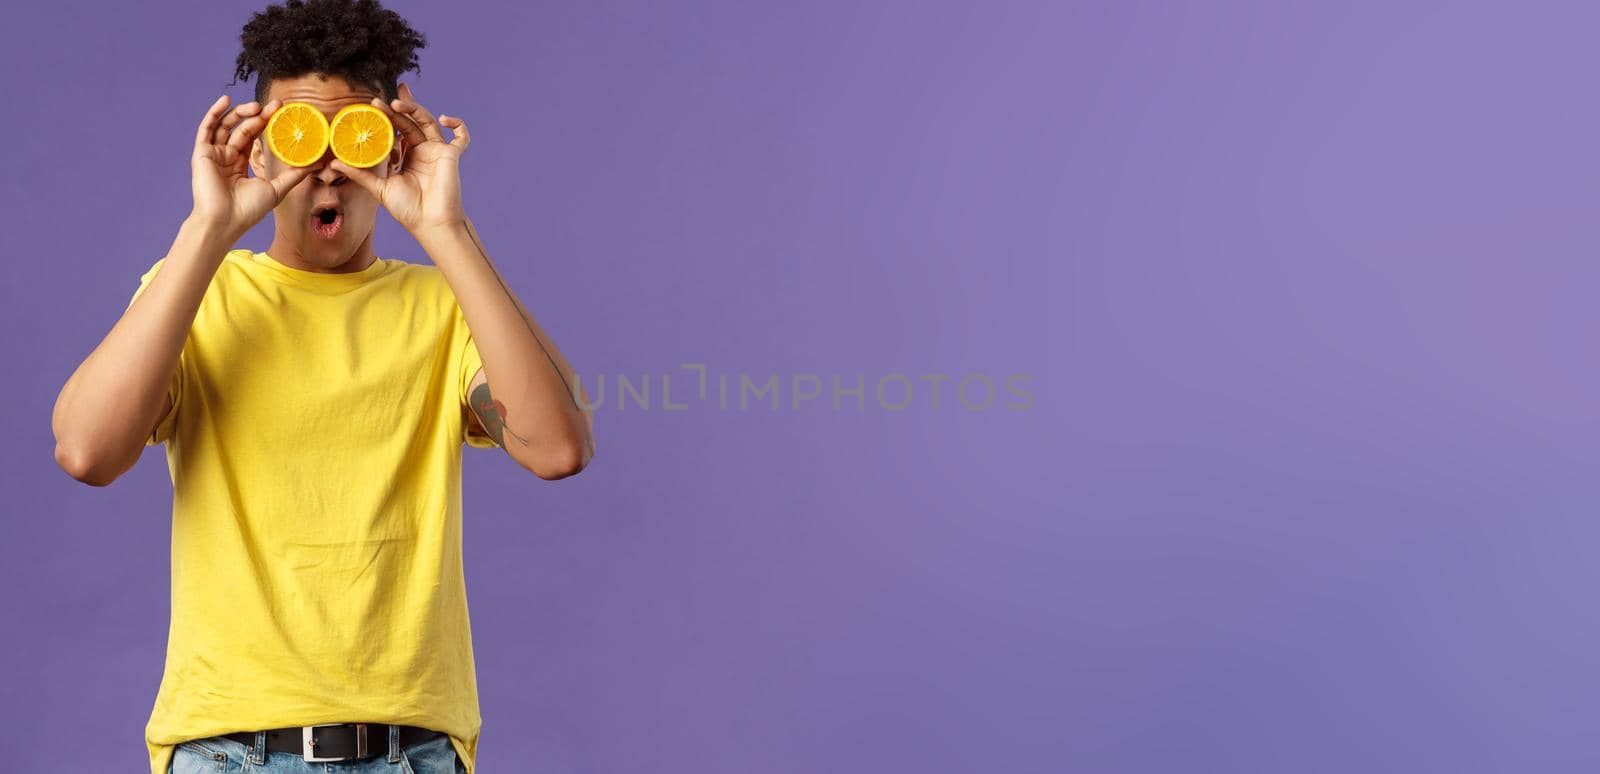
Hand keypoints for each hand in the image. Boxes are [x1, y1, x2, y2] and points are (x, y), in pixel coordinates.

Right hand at [190, 95, 313, 236]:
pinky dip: (214, 113)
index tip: (281, 112)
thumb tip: (316, 165)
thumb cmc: (248, 210)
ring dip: (240, 113)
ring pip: (226, 126)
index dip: (266, 124)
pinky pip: (207, 129)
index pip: (253, 138)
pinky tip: (225, 101)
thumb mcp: (276, 189)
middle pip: (242, 129)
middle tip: (275, 105)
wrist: (225, 222)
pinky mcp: (202, 154)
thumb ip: (293, 175)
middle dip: (258, 115)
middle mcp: (226, 157)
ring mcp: (213, 154)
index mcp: (240, 164)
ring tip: (257, 106)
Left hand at [330, 82, 469, 239]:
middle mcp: (423, 151)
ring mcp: (438, 152)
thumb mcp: (379, 188)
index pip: (397, 130)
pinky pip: (461, 138)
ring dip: (416, 110)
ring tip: (397, 105)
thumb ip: (360, 174)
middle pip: (411, 122)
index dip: (388, 117)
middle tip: (381, 99)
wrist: (429, 223)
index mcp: (407, 157)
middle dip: (399, 108)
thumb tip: (334, 163)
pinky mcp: (452, 156)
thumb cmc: (408, 210)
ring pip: (429, 123)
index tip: (374, 105)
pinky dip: (458, 125)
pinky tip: (443, 119)